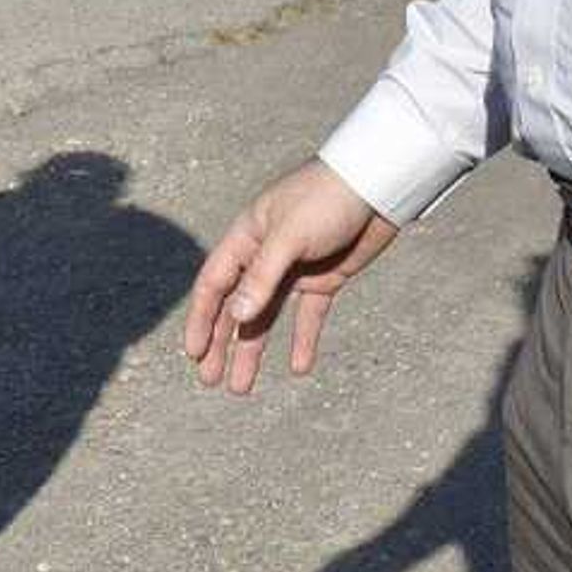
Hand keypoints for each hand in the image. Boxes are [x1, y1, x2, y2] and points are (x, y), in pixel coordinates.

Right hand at [180, 160, 399, 396]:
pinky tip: (298, 367)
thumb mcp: (289, 236)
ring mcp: (294, 269)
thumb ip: (262, 276)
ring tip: (242, 386)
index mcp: (247, 237)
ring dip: (253, 349)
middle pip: (236, 306)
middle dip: (222, 343)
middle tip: (212, 380)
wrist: (377, 185)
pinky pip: (307, 316)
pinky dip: (301, 340)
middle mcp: (265, 255)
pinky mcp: (324, 278)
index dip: (201, 319)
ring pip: (267, 316)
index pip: (214, 283)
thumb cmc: (326, 200)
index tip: (194, 353)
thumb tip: (235, 317)